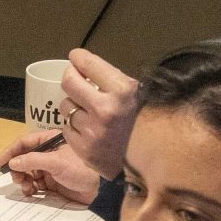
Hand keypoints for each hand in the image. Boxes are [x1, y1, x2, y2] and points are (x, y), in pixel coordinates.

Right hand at [0, 137, 102, 206]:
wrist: (102, 188)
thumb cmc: (82, 168)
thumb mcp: (56, 162)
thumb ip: (33, 160)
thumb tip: (13, 162)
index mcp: (51, 141)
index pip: (25, 142)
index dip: (11, 151)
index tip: (0, 162)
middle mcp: (49, 154)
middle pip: (24, 158)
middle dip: (17, 168)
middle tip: (17, 178)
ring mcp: (51, 169)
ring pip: (29, 173)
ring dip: (23, 179)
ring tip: (25, 186)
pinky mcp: (54, 183)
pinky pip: (36, 185)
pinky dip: (30, 188)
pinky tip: (31, 192)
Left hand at [59, 48, 138, 179]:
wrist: (154, 162)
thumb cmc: (146, 123)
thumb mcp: (137, 94)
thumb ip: (112, 80)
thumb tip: (84, 66)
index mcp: (122, 90)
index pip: (87, 64)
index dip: (78, 58)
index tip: (76, 58)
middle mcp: (104, 109)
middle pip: (68, 82)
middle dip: (71, 78)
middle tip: (75, 81)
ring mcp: (92, 131)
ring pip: (66, 107)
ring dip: (74, 106)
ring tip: (88, 111)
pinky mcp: (84, 149)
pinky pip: (67, 129)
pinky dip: (74, 127)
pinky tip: (88, 129)